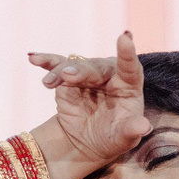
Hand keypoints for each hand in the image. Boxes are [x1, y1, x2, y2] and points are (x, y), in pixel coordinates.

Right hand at [27, 31, 149, 168]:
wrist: (88, 141)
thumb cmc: (114, 137)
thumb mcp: (124, 138)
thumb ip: (133, 130)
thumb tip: (145, 127)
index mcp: (128, 86)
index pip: (130, 68)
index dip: (127, 54)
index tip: (124, 38)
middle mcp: (109, 75)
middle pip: (96, 68)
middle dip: (81, 71)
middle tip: (67, 76)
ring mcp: (87, 74)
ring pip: (74, 66)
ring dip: (60, 71)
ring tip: (49, 83)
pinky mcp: (67, 77)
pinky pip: (57, 66)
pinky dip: (46, 61)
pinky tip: (33, 58)